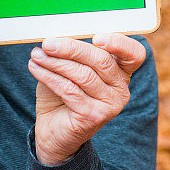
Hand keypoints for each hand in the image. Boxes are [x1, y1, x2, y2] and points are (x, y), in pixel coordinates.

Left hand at [27, 33, 146, 165]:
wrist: (54, 131)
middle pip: (101, 60)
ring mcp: (110, 105)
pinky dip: (49, 76)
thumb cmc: (63, 95)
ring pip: (83, 75)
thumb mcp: (69, 68)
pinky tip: (35, 68)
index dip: (119, 43)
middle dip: (71, 48)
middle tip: (48, 43)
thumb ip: (70, 54)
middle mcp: (120, 88)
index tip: (96, 38)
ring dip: (55, 62)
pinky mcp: (93, 116)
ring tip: (37, 55)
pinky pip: (69, 89)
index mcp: (120, 71)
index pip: (134, 54)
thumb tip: (54, 40)